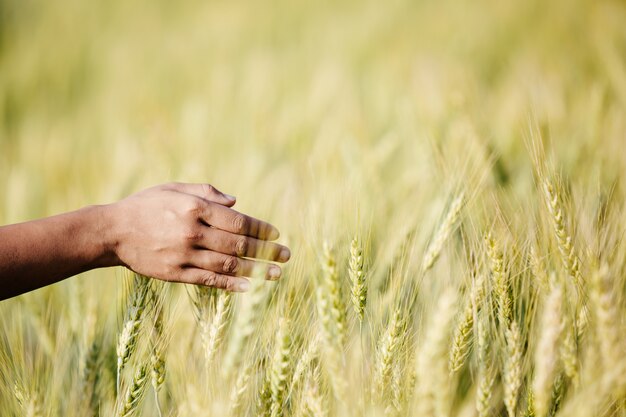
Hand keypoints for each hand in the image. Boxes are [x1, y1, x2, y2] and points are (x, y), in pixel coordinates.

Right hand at [106, 182, 289, 291]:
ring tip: (276, 274)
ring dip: (256, 270)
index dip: (260, 228)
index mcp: (194, 207)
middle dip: (266, 251)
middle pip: (238, 244)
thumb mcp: (173, 188)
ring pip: (228, 264)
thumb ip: (206, 192)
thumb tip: (236, 202)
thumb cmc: (146, 205)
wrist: (112, 232)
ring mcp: (184, 254)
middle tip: (287, 255)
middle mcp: (193, 231)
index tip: (276, 234)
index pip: (238, 221)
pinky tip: (250, 286)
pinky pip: (209, 280)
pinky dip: (232, 283)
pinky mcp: (175, 273)